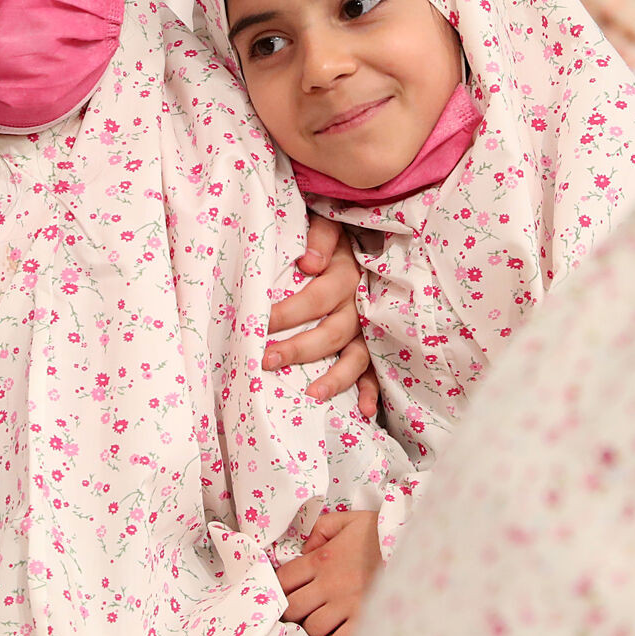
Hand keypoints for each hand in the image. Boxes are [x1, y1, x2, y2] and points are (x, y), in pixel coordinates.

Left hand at [267, 213, 380, 416]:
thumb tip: (309, 263)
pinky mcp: (376, 341)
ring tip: (312, 395)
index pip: (315, 299)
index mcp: (346, 275)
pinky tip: (364, 411)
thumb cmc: (338, 236)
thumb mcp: (331, 224)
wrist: (371, 237)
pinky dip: (372, 390)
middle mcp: (360, 305)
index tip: (258, 324)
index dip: (286, 313)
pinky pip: (376, 369)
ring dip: (336, 377)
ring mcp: (369, 327)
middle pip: (331, 332)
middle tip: (267, 361)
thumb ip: (320, 238)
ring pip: (356, 356)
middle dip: (299, 349)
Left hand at [276, 508, 382, 635]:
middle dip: (292, 611)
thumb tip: (304, 550)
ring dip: (312, 626)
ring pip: (312, 629)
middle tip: (302, 608)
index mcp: (321, 559)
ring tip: (322, 619)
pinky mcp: (365, 621)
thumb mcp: (347, 520)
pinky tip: (338, 630)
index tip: (288, 588)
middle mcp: (329, 585)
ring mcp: (347, 606)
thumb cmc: (380, 533)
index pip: (283, 580)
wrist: (416, 546)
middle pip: (292, 609)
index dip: (280, 586)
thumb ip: (319, 529)